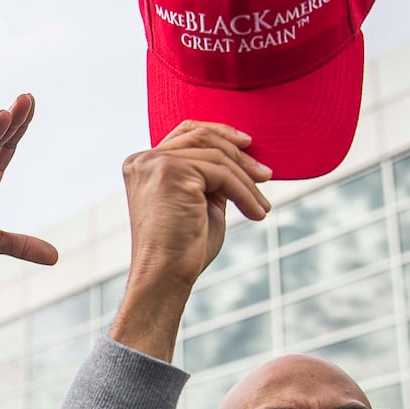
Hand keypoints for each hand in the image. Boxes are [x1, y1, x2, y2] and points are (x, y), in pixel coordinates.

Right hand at [110, 121, 270, 360]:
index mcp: (142, 164)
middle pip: (202, 137)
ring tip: (263, 206)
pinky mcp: (170, 172)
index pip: (185, 132)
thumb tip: (241, 160)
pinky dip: (245, 193)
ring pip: (216, 156)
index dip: (219, 132)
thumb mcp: (199, 203)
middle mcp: (143, 159)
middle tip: (266, 175)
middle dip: (240, 154)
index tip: (248, 144)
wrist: (164, 276)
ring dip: (247, 181)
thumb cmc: (182, 250)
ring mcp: (154, 163)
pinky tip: (257, 213)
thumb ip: (210, 178)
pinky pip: (221, 173)